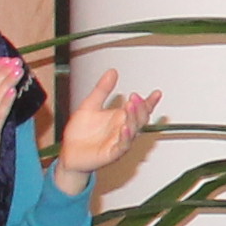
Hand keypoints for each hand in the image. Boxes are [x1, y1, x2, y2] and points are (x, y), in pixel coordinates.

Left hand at [49, 71, 157, 189]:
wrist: (69, 153)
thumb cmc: (80, 133)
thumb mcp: (90, 105)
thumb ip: (102, 90)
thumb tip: (112, 72)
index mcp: (120, 118)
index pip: (139, 109)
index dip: (149, 102)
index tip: (156, 93)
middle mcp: (123, 129)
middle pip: (140, 119)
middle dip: (140, 108)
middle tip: (135, 97)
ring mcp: (119, 141)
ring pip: (133, 130)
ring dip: (134, 118)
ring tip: (130, 106)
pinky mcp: (111, 153)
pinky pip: (122, 146)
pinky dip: (125, 137)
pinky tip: (125, 128)